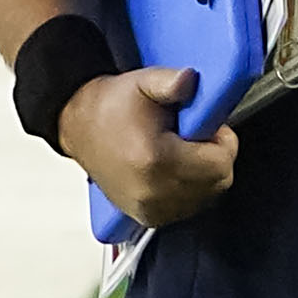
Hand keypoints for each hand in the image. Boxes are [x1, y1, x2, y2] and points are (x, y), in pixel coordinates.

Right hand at [58, 64, 239, 228]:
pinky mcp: (148, 216)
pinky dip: (189, 189)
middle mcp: (152, 192)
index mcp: (154, 161)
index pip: (221, 163)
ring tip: (178, 152)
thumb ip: (170, 81)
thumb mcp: (140, 83)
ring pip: (207, 196)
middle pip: (218, 182)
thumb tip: (191, 80)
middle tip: (191, 138)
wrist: (77, 127)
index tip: (204, 128)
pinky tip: (170, 169)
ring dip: (202, 174)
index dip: (220, 140)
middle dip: (213, 158)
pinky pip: (189, 207)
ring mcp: (150, 209)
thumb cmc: (107, 108)